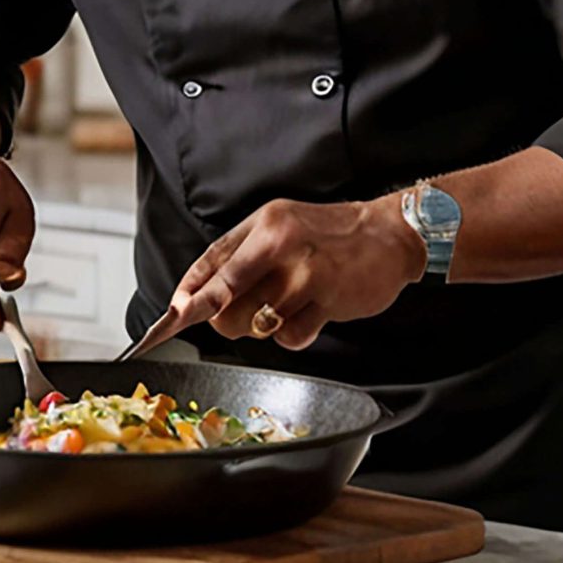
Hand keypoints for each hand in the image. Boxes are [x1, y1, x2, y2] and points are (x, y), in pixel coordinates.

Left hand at [162, 197, 425, 350]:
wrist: (389, 234)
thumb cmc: (328, 235)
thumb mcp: (280, 227)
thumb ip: (240, 257)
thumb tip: (197, 297)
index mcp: (263, 224)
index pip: (210, 263)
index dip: (188, 294)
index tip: (173, 316)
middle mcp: (279, 244)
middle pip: (223, 302)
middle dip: (223, 318)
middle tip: (244, 312)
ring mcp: (304, 272)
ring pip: (254, 324)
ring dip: (262, 326)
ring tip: (286, 306)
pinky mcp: (328, 299)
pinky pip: (289, 337)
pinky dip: (293, 335)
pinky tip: (309, 314)